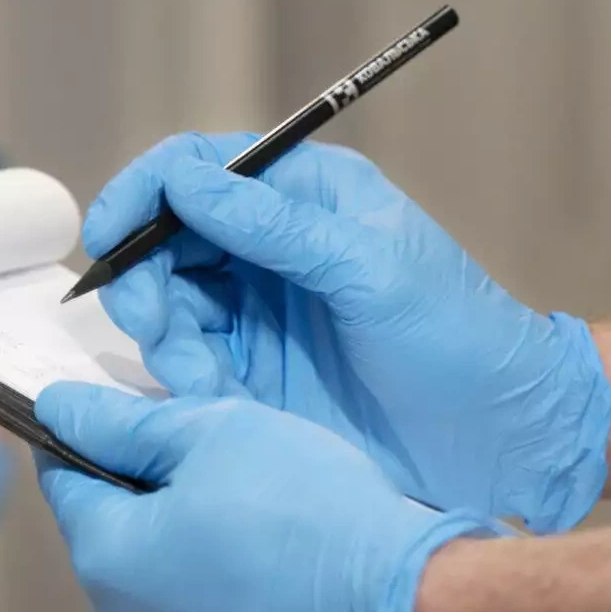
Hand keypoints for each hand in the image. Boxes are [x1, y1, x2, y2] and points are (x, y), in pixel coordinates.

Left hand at [34, 384, 488, 611]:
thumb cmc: (315, 514)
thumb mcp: (215, 432)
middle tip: (218, 456)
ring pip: (165, 590)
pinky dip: (234, 600)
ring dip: (194, 551)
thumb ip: (124, 423)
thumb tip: (58, 408)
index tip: (119, 412)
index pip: (63, 480)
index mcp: (107, 559)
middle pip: (116, 539)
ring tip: (264, 514)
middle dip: (151, 495)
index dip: (88, 436)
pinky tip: (287, 571)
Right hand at [86, 133, 610, 532]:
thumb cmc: (460, 338)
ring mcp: (261, 315)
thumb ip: (274, 226)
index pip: (197, 170)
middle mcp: (272, 249)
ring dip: (167, 344)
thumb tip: (183, 181)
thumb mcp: (372, 270)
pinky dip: (188, 386)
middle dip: (145, 283)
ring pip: (169, 310)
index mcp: (305, 197)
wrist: (502, 441)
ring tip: (203, 381)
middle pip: (165, 243)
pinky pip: (190, 369)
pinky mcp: (256, 378)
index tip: (108, 236)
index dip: (142, 194)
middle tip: (154, 326)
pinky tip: (220, 406)